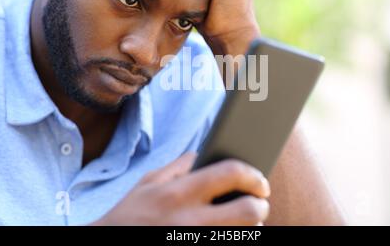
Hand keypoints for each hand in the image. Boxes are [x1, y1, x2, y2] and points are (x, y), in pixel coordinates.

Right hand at [92, 153, 270, 225]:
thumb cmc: (129, 216)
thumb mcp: (148, 183)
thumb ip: (178, 166)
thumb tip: (203, 153)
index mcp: (178, 193)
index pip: (230, 173)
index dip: (253, 174)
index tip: (260, 182)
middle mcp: (190, 221)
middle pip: (249, 211)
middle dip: (260, 206)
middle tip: (258, 203)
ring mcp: (196, 244)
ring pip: (246, 236)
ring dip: (251, 227)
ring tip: (242, 220)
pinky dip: (237, 238)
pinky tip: (227, 231)